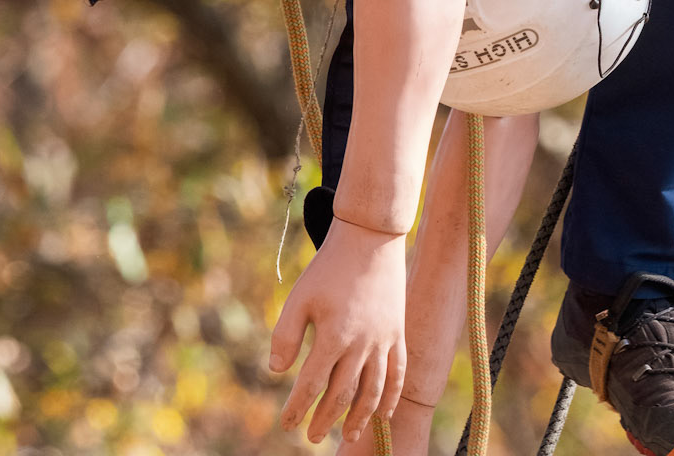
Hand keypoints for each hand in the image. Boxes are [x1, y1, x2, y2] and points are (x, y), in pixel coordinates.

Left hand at [269, 217, 406, 443]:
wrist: (369, 238)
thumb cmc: (329, 267)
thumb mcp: (300, 296)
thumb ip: (286, 335)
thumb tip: (276, 372)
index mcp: (334, 336)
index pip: (311, 385)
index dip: (297, 408)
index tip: (286, 424)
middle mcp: (361, 344)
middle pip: (342, 394)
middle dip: (325, 419)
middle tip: (312, 438)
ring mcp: (383, 340)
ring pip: (372, 390)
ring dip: (359, 417)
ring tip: (348, 435)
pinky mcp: (397, 332)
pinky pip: (397, 373)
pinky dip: (391, 396)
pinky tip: (382, 414)